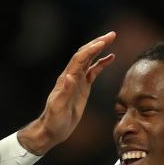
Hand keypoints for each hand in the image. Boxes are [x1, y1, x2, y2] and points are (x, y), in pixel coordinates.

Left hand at [18, 32, 116, 154]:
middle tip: (112, 34)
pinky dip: (101, 63)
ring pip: (89, 60)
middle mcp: (72, 76)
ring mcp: (77, 81)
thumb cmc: (53, 121)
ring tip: (112, 39)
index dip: (91, 49)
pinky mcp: (82, 87)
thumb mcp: (58, 108)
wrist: (52, 129)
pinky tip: (110, 58)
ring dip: (100, 49)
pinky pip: (93, 71)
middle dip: (97, 43)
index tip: (104, 42)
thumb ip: (65, 92)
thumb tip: (70, 76)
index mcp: (67, 79)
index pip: (80, 59)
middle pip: (85, 54)